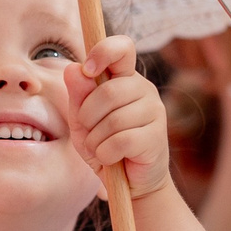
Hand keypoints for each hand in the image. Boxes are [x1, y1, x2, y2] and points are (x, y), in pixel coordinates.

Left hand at [63, 34, 172, 197]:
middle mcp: (143, 89)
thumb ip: (78, 95)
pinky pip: (121, 141)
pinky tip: (111, 158)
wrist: (130, 182)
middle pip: (108, 91)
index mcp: (124, 78)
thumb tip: (73, 68)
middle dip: (88, 116)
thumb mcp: (82, 121)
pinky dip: (106, 153)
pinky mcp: (157, 136)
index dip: (104, 51)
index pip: (122, 48)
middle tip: (89, 131)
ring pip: (114, 119)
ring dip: (96, 140)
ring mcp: (155, 111)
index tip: (89, 69)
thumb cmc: (105, 145)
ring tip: (101, 147)